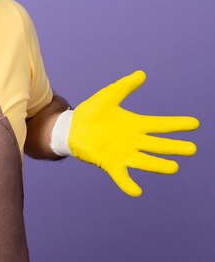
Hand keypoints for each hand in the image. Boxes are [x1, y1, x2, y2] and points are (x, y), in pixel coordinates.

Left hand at [68, 70, 198, 196]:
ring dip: (158, 165)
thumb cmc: (91, 112)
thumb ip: (124, 86)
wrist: (72, 126)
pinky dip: (128, 184)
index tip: (194, 124)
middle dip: (174, 147)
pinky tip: (136, 191)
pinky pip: (121, 176)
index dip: (176, 124)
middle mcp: (133, 141)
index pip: (160, 125)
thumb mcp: (108, 96)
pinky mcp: (110, 163)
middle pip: (158, 145)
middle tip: (191, 149)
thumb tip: (142, 74)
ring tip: (173, 167)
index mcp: (135, 125)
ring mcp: (123, 153)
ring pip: (145, 161)